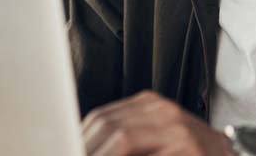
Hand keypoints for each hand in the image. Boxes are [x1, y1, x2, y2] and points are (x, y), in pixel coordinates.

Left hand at [82, 90, 233, 155]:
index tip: (66, 148)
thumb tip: (80, 146)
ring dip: (103, 154)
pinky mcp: (188, 149)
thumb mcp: (154, 139)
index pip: (102, 118)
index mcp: (150, 105)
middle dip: (89, 148)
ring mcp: (179, 131)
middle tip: (70, 153)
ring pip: (124, 139)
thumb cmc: (187, 154)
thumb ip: (123, 141)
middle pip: (109, 127)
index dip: (81, 138)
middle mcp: (163, 111)